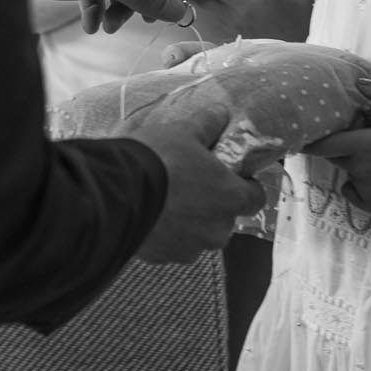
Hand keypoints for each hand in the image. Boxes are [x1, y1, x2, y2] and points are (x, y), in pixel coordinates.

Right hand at [130, 106, 266, 263]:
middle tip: (189, 182)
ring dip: (187, 221)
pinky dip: (164, 233)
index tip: (230, 174)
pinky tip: (148, 212)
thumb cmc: (157, 161)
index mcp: (231, 198)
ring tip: (163, 199)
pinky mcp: (162, 258)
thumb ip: (207, 124)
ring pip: (197, 234)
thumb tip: (220, 113)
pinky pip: (170, 245)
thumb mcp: (184, 131)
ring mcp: (190, 248)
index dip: (245, 185)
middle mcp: (217, 229)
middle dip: (211, 204)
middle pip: (224, 218)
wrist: (114, 195)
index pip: (255, 198)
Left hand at [306, 76, 370, 220]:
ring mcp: (366, 191)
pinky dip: (360, 186)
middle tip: (366, 141)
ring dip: (357, 166)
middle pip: (338, 157)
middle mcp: (361, 170)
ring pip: (349, 174)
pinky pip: (355, 193)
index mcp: (367, 146)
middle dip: (343, 148)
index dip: (311, 142)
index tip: (299, 137)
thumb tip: (361, 82)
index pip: (326, 144)